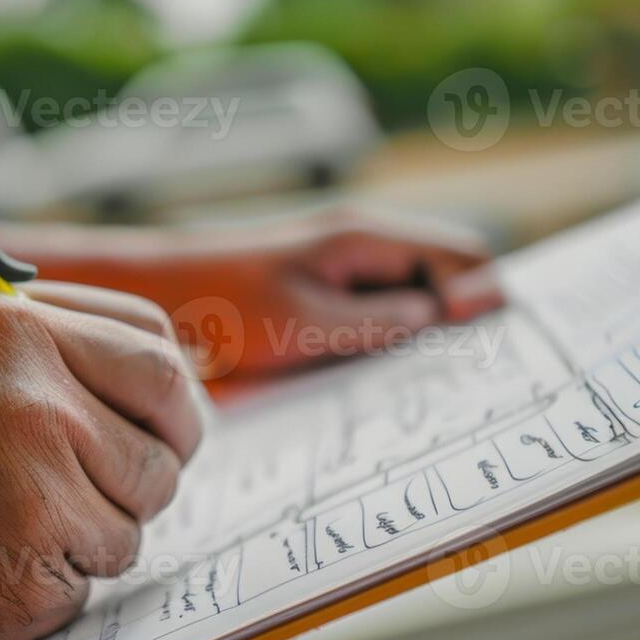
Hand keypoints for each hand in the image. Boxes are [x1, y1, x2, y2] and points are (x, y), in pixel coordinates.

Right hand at [0, 286, 203, 639]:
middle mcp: (34, 403)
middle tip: (92, 488)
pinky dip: (59, 582)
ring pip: (136, 521)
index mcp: (18, 330)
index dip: (170, 400)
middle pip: (166, 446)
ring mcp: (37, 494)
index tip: (155, 424)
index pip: (159, 353)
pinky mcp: (34, 577)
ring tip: (15, 524)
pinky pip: (96, 580)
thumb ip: (63, 359)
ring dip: (94, 536)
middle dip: (146, 473)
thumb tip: (176, 387)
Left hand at [16, 210, 503, 377]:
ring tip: (426, 399)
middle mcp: (359, 252)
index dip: (488, 304)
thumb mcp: (309, 323)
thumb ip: (386, 319)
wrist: (147, 305)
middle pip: (445, 285)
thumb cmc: (219, 310)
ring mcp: (339, 280)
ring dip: (420, 349)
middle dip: (462, 331)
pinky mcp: (318, 309)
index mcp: (365, 240)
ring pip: (409, 311)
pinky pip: (371, 328)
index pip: (464, 260)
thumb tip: (455, 315)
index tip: (493, 354)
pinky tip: (375, 396)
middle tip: (473, 389)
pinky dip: (383, 356)